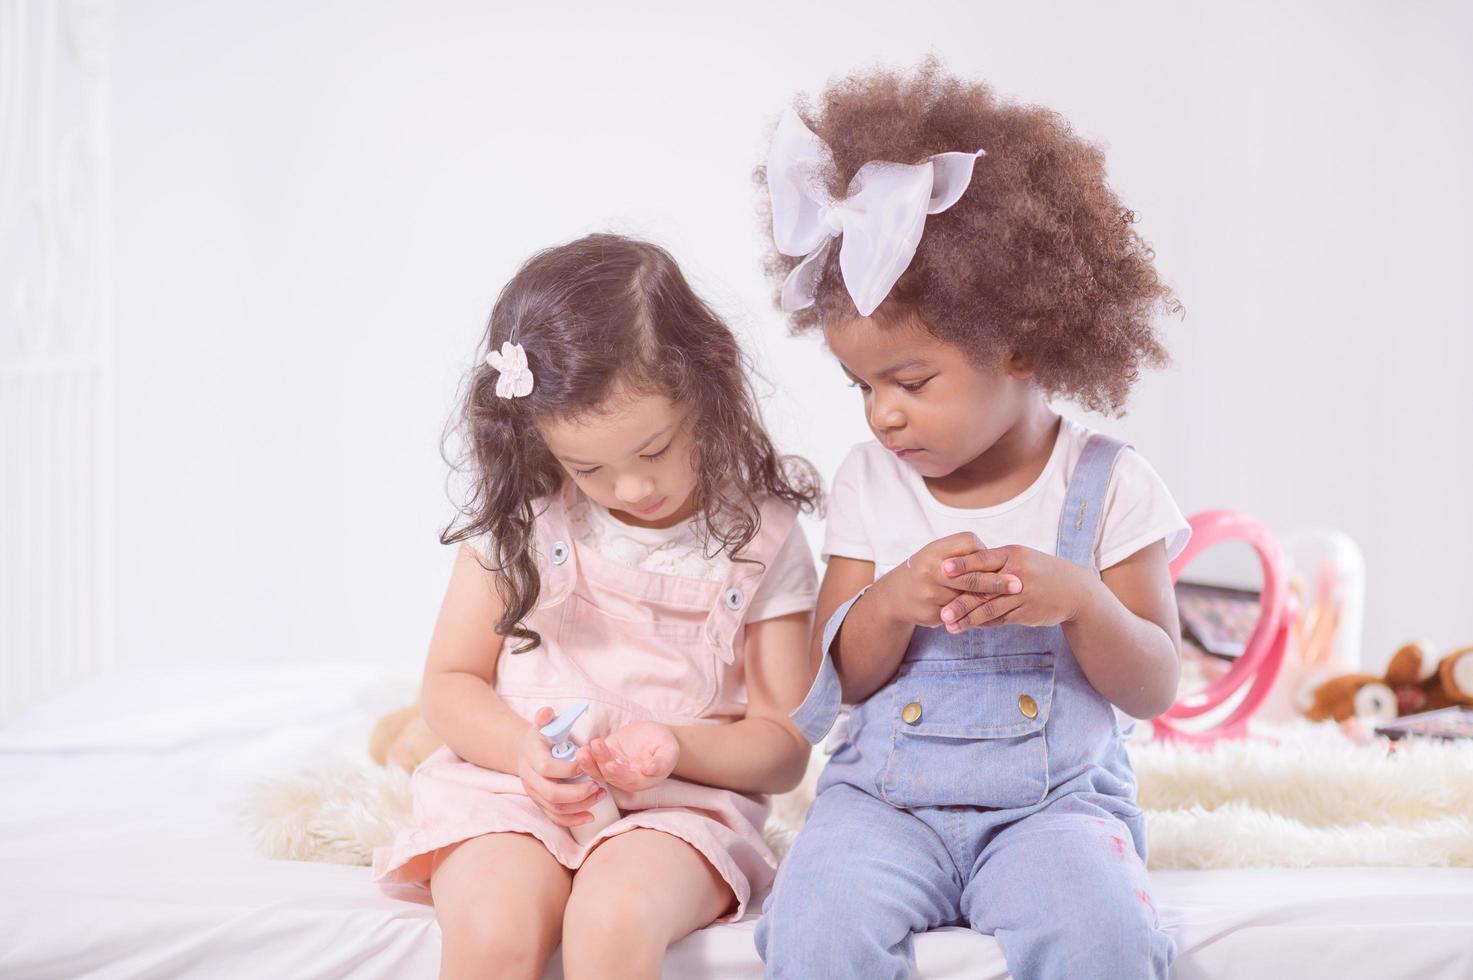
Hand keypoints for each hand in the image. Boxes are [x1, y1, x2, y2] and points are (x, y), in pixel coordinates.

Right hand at [515, 707, 608, 828]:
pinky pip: (555, 818)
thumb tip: (547, 711)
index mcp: (531, 757)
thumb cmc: (540, 737)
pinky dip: (573, 820)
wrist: (524, 752)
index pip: (546, 767)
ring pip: (555, 808)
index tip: (585, 764)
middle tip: (597, 787)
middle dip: (577, 792)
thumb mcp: (542, 724)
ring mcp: (535, 794)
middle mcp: (530, 779)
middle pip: (552, 793)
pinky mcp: (541, 804)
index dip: (567, 768)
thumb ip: (544, 718)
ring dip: (579, 806)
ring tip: (600, 796)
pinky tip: (591, 817)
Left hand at [576, 721, 678, 793]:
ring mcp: (612, 767)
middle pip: (608, 774)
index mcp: (640, 780)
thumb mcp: (669, 752)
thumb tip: (649, 770)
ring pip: (597, 770)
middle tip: (596, 746)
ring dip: (588, 762)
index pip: (627, 779)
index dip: (619, 773)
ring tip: (584, 750)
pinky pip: (592, 760)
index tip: (611, 764)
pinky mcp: (604, 756)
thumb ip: (661, 762)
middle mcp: (623, 778)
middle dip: (600, 761)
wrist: (656, 737)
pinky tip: (583, 748)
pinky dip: (586, 757)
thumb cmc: (665, 746)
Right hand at [874, 532, 1021, 628]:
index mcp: (934, 551)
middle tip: (1018, 585)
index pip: (968, 546)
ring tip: (1011, 601)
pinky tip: (989, 615)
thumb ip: (964, 553)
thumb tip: (998, 559)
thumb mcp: (938, 554)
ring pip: (968, 599)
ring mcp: (930, 594)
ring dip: (990, 601)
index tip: (1004, 560)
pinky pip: (960, 616)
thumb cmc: (925, 570)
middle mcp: (931, 571)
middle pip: (971, 577)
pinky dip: (976, 615)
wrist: (894, 596)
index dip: (985, 555)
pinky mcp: (932, 614)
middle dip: (997, 582)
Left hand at [938, 545, 1093, 630]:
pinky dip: (983, 623)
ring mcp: (1024, 595)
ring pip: (991, 609)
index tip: (942, 569)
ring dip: (968, 620)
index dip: (963, 565)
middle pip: (984, 589)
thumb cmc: (1040, 571)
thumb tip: (962, 567)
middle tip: (942, 612)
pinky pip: (1000, 619)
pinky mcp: (1027, 613)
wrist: (1075, 590)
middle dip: (960, 603)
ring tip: (950, 626)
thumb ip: (995, 563)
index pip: (983, 559)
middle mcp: (1018, 574)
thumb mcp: (1022, 559)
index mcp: (1013, 555)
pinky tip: (968, 627)